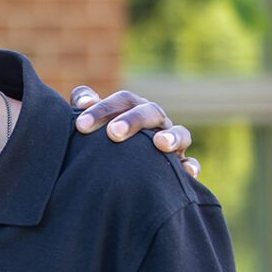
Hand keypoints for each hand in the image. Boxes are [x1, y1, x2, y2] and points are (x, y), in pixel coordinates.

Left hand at [70, 85, 197, 177]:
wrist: (116, 167)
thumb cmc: (99, 139)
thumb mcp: (90, 124)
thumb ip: (84, 108)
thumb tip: (83, 100)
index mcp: (132, 108)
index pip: (122, 101)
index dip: (103, 109)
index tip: (81, 125)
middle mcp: (155, 121)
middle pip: (150, 112)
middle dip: (133, 120)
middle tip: (113, 133)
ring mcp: (171, 141)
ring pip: (179, 132)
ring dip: (172, 137)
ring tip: (161, 143)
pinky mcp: (180, 164)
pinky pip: (190, 162)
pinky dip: (191, 165)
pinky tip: (186, 171)